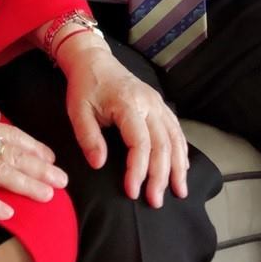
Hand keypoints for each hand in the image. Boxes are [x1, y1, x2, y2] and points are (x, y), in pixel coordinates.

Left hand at [59, 40, 188, 207]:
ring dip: (178, 167)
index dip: (138, 169)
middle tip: (155, 201)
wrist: (94, 60)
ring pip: (175, 138)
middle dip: (161, 176)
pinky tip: (183, 168)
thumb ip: (88, 137)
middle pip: (162, 144)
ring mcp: (158, 103)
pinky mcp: (160, 105)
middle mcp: (149, 103)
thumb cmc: (85, 86)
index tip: (132, 192)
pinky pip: (176, 130)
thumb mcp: (77, 110)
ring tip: (179, 191)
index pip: (140, 143)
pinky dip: (181, 151)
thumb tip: (99, 164)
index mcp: (128, 103)